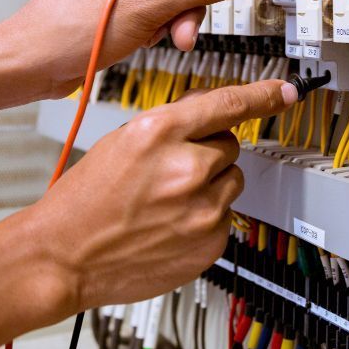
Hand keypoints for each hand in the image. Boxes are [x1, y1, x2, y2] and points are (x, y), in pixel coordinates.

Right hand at [0, 80, 296, 348]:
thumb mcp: (121, 141)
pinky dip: (204, 219)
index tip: (285, 91)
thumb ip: (170, 123)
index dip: (262, 95)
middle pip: (230, 145)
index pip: (226, 105)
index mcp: (158, 133)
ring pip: (231, 182)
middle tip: (170, 171)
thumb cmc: (83, 200)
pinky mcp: (209, 243)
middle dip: (207, 152)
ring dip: (209, 186)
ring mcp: (201, 210)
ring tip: (167, 201)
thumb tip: (207, 110)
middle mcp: (185, 169)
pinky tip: (169, 225)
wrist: (63, 256)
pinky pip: (225, 218)